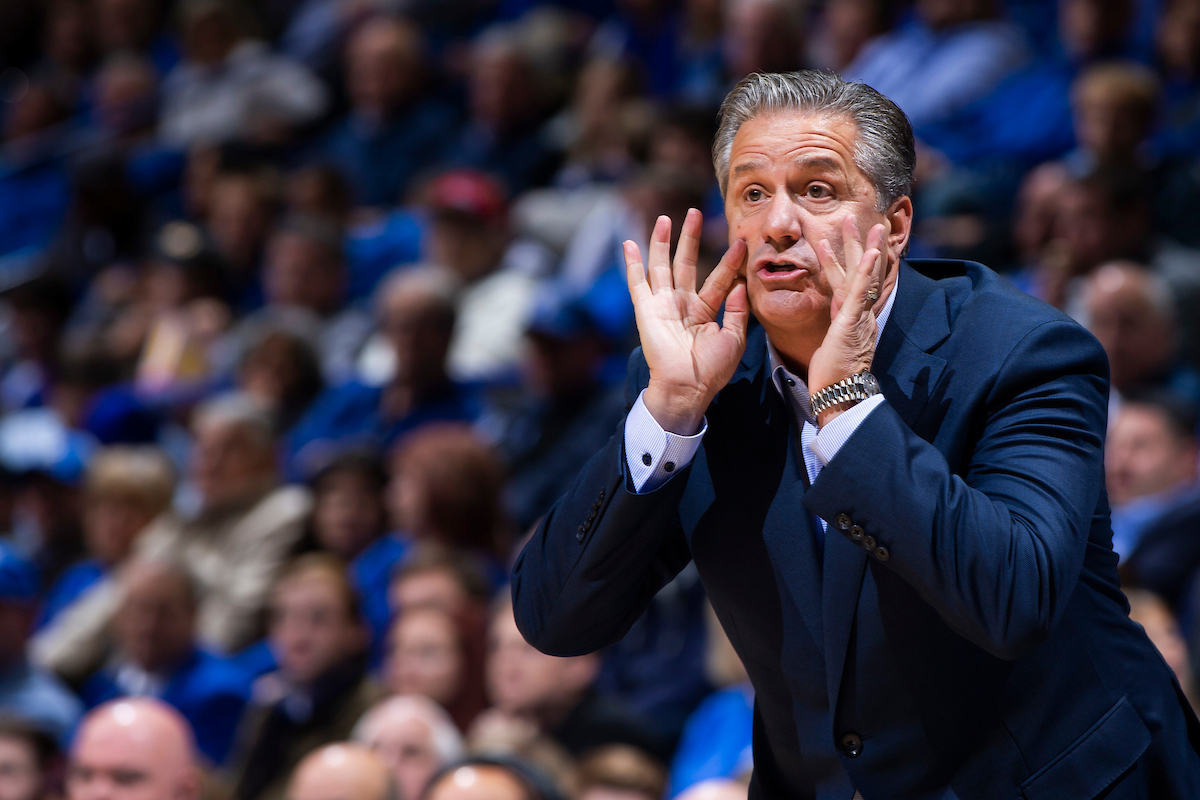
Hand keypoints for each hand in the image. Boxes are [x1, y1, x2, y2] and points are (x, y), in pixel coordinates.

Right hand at [625, 209, 748, 433]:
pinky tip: (629, 243)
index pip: (718, 279)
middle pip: (687, 264)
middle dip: (691, 239)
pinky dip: (632, 263)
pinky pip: (637, 283)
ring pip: (662, 266)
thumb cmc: (712, 370)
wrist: (686, 387)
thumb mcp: (735, 339)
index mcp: (705, 312)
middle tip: (695, 213)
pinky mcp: (645, 310)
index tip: (741, 243)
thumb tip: (739, 283)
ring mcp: (662, 305)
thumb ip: (737, 310)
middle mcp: (682, 304)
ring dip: (662, 242)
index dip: (729, 262)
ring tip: (665, 218)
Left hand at [809, 216, 886, 423]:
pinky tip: (870, 252)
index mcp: (853, 317)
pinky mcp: (854, 322)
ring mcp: (859, 316)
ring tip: (867, 224)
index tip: (835, 240)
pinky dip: (866, 271)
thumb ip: (838, 327)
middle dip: (861, 245)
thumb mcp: (833, 344)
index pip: (851, 282)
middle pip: (863, 273)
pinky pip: (861, 293)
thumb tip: (837, 319)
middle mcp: (861, 313)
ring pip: (865, 277)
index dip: (845, 260)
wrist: (838, 395)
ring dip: (866, 248)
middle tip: (858, 219)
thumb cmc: (833, 376)